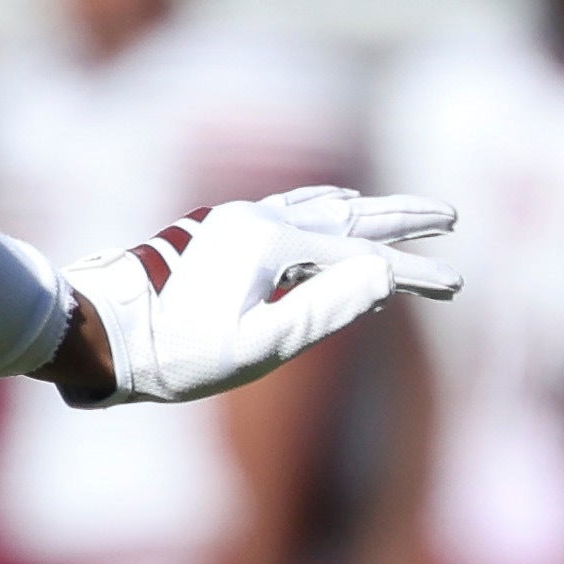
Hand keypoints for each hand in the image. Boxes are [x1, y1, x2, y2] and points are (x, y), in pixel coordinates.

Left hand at [43, 188, 462, 405]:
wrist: (106, 337)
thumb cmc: (178, 355)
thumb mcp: (259, 347)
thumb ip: (324, 310)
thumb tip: (382, 276)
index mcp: (273, 245)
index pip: (362, 259)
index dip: (414, 273)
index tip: (456, 286)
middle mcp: (258, 220)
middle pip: (349, 215)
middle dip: (403, 219)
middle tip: (452, 216)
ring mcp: (238, 223)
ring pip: (320, 208)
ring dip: (367, 211)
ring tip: (402, 214)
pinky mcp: (222, 234)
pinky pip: (290, 210)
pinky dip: (325, 210)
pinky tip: (331, 209)